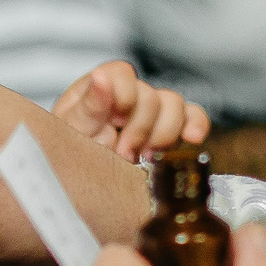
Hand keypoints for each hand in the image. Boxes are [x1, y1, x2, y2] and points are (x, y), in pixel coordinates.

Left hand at [54, 61, 209, 161]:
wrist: (79, 192)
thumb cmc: (69, 159)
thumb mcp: (70, 135)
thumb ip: (88, 107)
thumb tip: (101, 77)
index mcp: (97, 89)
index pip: (122, 73)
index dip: (125, 97)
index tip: (115, 124)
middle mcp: (126, 97)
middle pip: (151, 95)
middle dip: (140, 129)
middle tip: (124, 155)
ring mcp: (149, 113)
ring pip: (174, 105)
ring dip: (162, 134)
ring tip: (144, 158)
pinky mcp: (168, 132)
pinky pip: (193, 117)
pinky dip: (196, 125)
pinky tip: (192, 138)